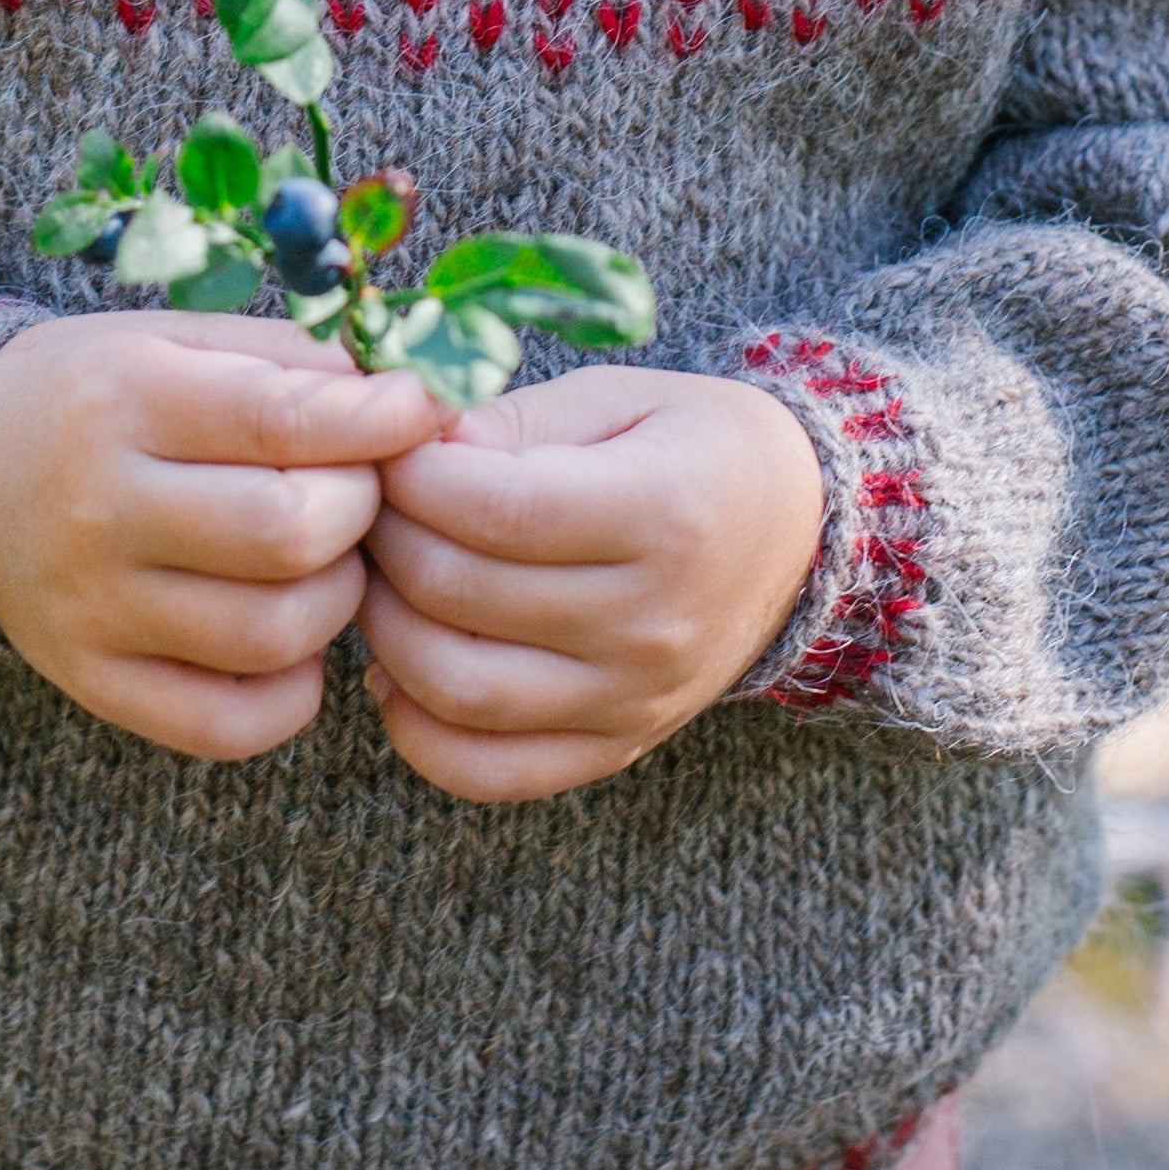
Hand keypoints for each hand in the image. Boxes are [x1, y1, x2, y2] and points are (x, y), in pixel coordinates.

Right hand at [0, 313, 441, 760]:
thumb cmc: (101, 395)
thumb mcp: (179, 342)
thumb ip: (293, 364)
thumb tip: (416, 400)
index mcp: (124, 401)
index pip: (280, 422)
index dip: (378, 422)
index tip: (419, 411)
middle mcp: (100, 510)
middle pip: (288, 536)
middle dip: (358, 510)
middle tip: (353, 490)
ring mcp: (92, 610)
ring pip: (273, 635)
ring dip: (336, 598)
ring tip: (321, 559)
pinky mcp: (94, 684)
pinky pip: (230, 726)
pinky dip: (292, 693)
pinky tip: (291, 642)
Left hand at [358, 367, 826, 805]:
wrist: (796, 532)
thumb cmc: (693, 446)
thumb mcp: (616, 399)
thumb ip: (511, 423)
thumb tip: (406, 453)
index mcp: (664, 513)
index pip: (496, 508)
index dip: (412, 478)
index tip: (388, 451)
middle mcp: (654, 621)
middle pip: (461, 595)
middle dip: (385, 540)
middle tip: (372, 506)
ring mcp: (636, 698)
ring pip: (460, 689)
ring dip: (385, 630)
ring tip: (380, 578)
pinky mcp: (617, 747)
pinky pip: (490, 771)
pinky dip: (418, 732)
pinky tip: (396, 673)